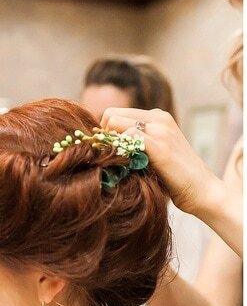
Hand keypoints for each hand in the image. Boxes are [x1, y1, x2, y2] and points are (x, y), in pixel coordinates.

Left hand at [100, 107, 220, 216]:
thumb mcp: (153, 154)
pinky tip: (123, 167)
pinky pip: (128, 137)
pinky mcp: (161, 147)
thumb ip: (136, 144)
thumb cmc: (175, 178)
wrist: (202, 191)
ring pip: (115, 123)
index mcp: (158, 117)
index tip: (108, 153)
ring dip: (110, 145)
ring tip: (116, 164)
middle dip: (104, 138)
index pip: (115, 114)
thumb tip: (105, 146)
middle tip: (109, 160)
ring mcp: (161, 130)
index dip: (105, 134)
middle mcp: (159, 118)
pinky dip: (119, 150)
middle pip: (111, 115)